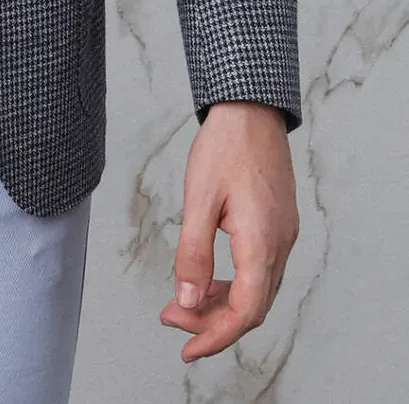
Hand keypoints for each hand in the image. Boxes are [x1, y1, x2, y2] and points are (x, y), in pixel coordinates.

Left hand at [161, 100, 299, 361]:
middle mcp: (279, 244)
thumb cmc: (225, 146)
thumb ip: (193, 253)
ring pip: (255, 290)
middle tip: (171, 320)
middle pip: (251, 306)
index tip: (186, 347)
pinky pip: (258, 270)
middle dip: (211, 322)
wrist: (251, 108)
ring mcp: (282, 235)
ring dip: (220, 303)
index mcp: (262, 242)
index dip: (215, 336)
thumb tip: (186, 302)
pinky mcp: (277, 225)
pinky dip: (232, 283)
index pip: (245, 311)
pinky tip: (206, 278)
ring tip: (181, 303)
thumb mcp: (199, 198)